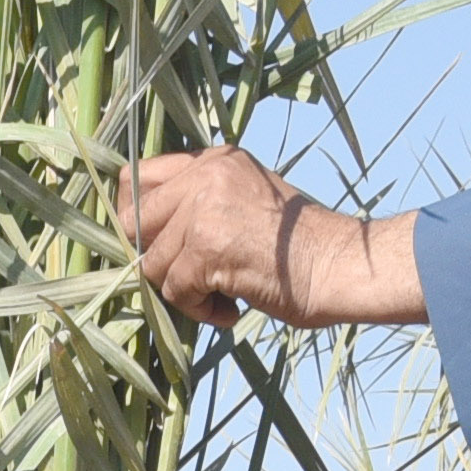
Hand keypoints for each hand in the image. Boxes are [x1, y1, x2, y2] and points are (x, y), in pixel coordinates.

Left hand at [119, 147, 423, 329]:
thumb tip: (138, 226)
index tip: (154, 243)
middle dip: (155, 258)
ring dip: (183, 290)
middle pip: (133, 221)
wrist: (338, 265)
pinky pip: (175, 290)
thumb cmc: (295, 246)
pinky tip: (231, 307)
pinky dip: (200, 309)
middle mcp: (207, 175)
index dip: (135, 216)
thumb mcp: (245, 200)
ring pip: (153, 263)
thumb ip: (197, 202)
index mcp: (215, 160)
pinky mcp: (209, 247)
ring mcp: (206, 208)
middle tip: (190, 275)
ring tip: (223, 292)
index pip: (138, 177)